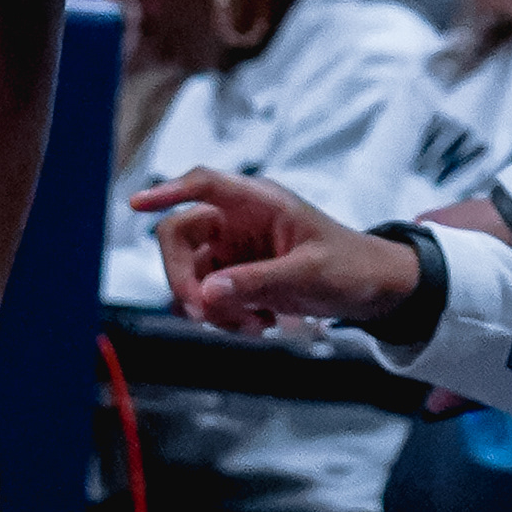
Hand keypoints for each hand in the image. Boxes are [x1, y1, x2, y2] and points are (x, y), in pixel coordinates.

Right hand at [135, 163, 424, 335]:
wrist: (374, 291)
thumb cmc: (349, 266)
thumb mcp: (307, 274)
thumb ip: (256, 283)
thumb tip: (207, 295)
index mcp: (257, 201)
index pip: (203, 185)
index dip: (167, 190)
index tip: (137, 204)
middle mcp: (237, 221)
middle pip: (180, 238)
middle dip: (185, 280)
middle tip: (203, 316)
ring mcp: (234, 250)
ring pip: (192, 276)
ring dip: (212, 308)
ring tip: (255, 327)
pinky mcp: (236, 278)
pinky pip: (209, 298)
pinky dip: (224, 317)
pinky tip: (259, 325)